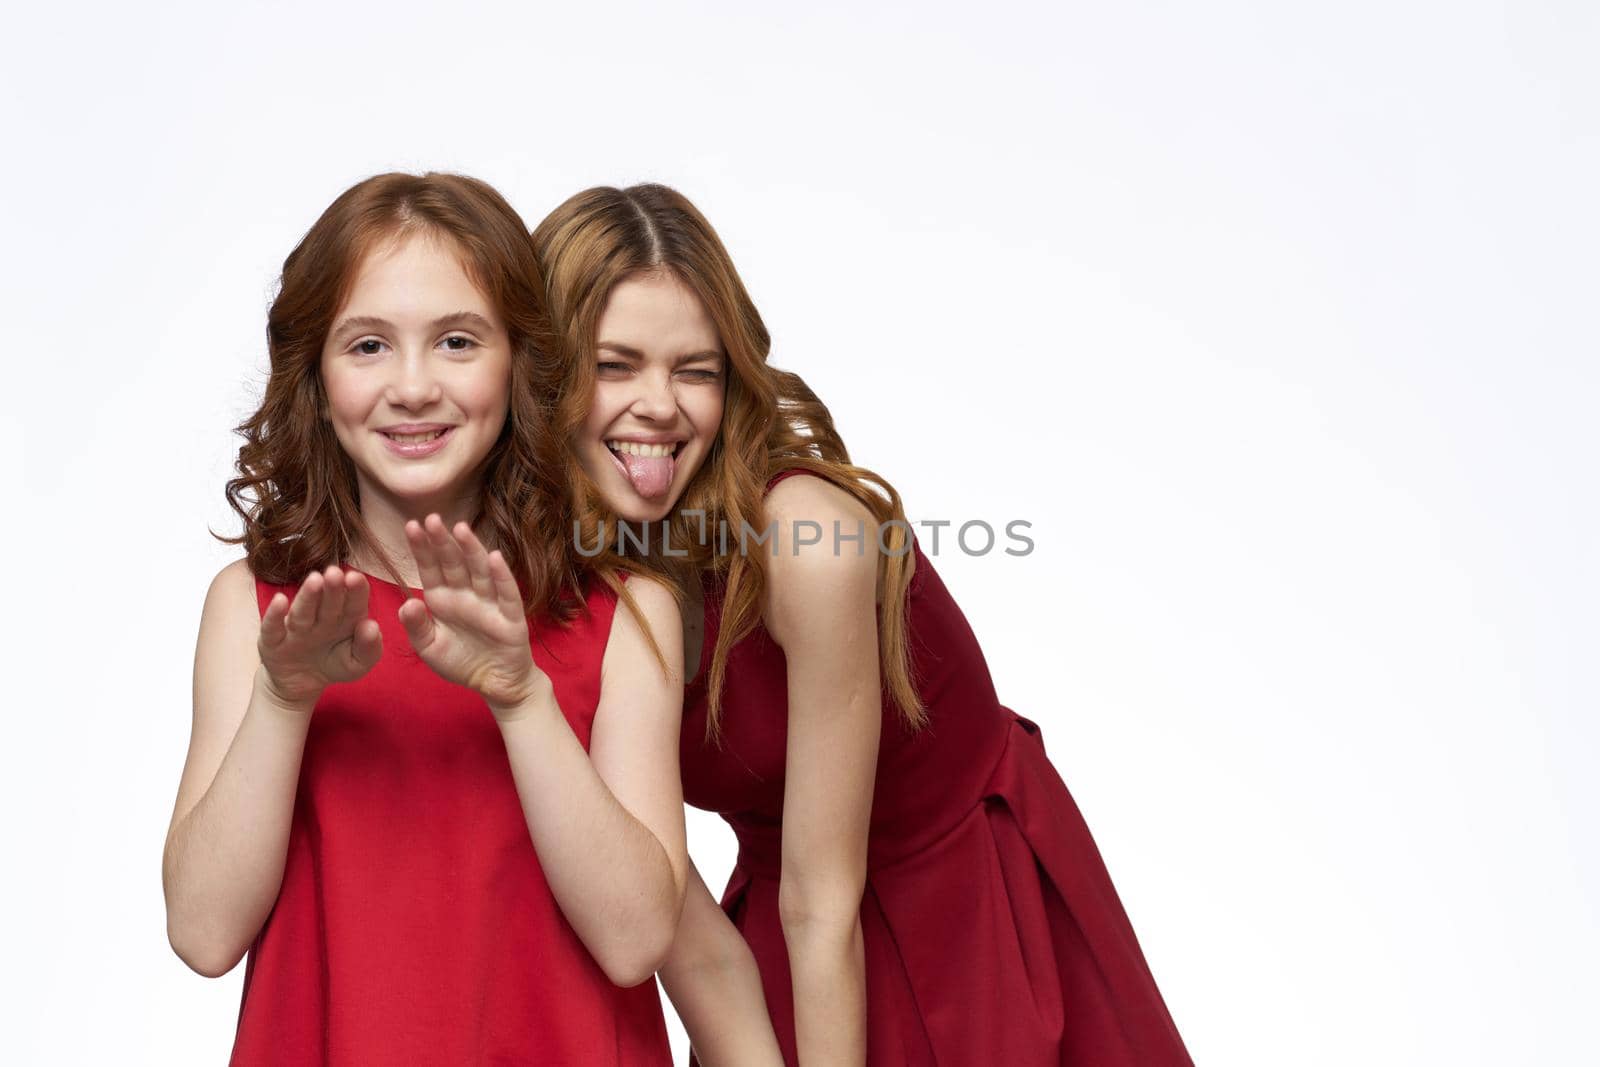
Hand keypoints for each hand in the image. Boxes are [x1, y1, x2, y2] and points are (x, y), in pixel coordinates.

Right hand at [258, 566, 382, 708]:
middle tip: (335, 572)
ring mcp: (297, 628)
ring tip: (314, 580)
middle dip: (332, 588)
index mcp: (346, 618)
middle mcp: (321, 618)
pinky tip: (279, 600)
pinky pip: (273, 627)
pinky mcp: (273, 641)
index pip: (353, 601)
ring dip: (308, 596)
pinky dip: (274, 615)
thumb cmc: (335, 664)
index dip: (355, 589)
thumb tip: (372, 627)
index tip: (356, 578)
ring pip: (303, 611)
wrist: (302, 683)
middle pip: (328, 602)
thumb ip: (369, 647)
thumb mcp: (358, 662)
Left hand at [398, 515, 549, 715]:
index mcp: (443, 599)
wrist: (494, 683)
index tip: (411, 526)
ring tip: (460, 529)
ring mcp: (489, 603)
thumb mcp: (429, 647)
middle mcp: (465, 595)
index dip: (422, 548)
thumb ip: (416, 626)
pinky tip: (494, 557)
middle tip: (432, 518)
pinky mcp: (510, 616)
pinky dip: (501, 576)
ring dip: (471, 550)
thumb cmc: (460, 662)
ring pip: (479, 571)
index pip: (430, 568)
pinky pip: (506, 593)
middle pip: (453, 563)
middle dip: (442, 541)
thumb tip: (407, 602)